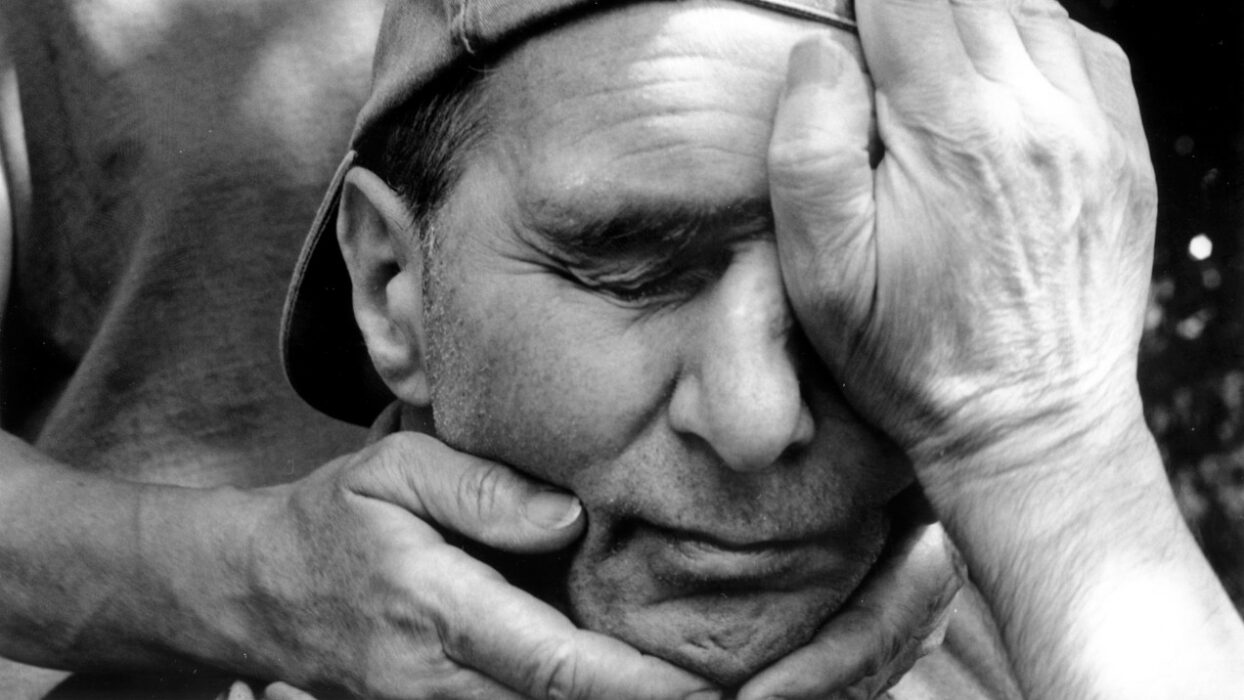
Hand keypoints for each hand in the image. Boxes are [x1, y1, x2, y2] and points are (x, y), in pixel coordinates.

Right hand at [239, 431, 717, 699]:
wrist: (260, 590)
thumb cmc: (335, 517)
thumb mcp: (394, 468)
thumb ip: (482, 488)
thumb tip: (571, 519)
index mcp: (434, 607)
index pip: (553, 666)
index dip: (635, 686)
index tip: (705, 690)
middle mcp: (433, 682)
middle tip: (730, 696)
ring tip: (693, 697)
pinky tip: (627, 693)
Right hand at [765, 5, 1243, 698]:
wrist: (1033, 429)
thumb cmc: (913, 358)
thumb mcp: (824, 277)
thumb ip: (809, 150)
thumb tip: (819, 50)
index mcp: (959, 131)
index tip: (844, 24)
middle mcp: (1041, 112)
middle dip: (911, 8)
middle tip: (878, 60)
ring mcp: (1096, 127)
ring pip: (1030, 7)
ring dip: (969, 18)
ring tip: (926, 78)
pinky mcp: (1125, 149)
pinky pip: (1083, 45)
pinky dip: (1030, 39)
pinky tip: (992, 86)